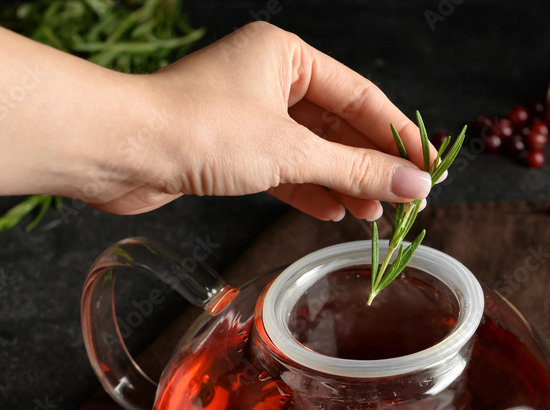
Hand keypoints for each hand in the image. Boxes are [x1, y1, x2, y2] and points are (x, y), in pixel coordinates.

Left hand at [88, 22, 434, 220]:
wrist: (119, 152)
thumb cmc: (198, 130)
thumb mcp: (291, 151)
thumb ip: (357, 169)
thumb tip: (414, 185)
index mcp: (285, 55)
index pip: (361, 96)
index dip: (399, 136)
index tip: (431, 168)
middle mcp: (267, 79)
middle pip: (338, 124)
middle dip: (372, 164)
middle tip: (408, 198)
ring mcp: (247, 115)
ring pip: (311, 150)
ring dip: (344, 182)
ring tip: (378, 214)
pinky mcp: (228, 150)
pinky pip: (282, 170)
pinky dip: (309, 191)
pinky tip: (335, 212)